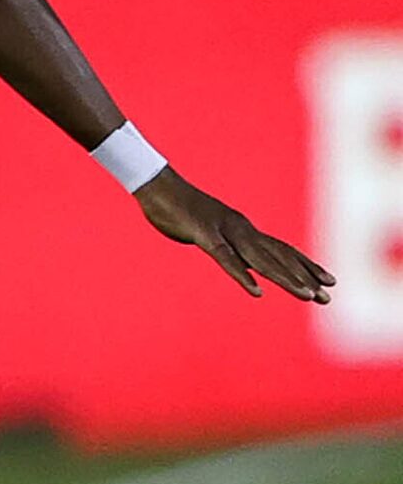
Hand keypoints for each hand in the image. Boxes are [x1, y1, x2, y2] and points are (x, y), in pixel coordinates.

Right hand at [133, 170, 333, 301]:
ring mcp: (224, 232)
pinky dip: (242, 275)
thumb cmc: (176, 207)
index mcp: (243, 229)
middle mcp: (241, 230)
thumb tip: (225, 250)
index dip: (305, 265)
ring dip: (285, 278)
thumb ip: (218, 241)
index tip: (327, 280)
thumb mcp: (203, 229)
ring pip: (260, 260)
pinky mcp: (204, 236)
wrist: (156, 185)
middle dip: (304, 277)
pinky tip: (256, 292)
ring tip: (307, 295)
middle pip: (278, 257)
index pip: (281, 250)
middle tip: (327, 298)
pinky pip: (226, 259)